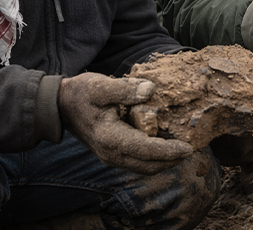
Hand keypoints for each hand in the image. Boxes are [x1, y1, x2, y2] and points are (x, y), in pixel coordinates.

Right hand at [57, 73, 193, 174]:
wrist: (61, 105)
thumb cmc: (81, 93)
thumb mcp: (100, 86)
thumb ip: (125, 89)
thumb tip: (150, 89)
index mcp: (110, 138)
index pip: (146, 150)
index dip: (169, 151)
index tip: (188, 147)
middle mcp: (111, 154)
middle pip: (148, 165)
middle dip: (171, 160)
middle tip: (192, 150)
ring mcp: (111, 157)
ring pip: (144, 167)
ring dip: (164, 162)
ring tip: (182, 151)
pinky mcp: (112, 154)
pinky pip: (137, 163)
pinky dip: (154, 159)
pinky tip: (164, 147)